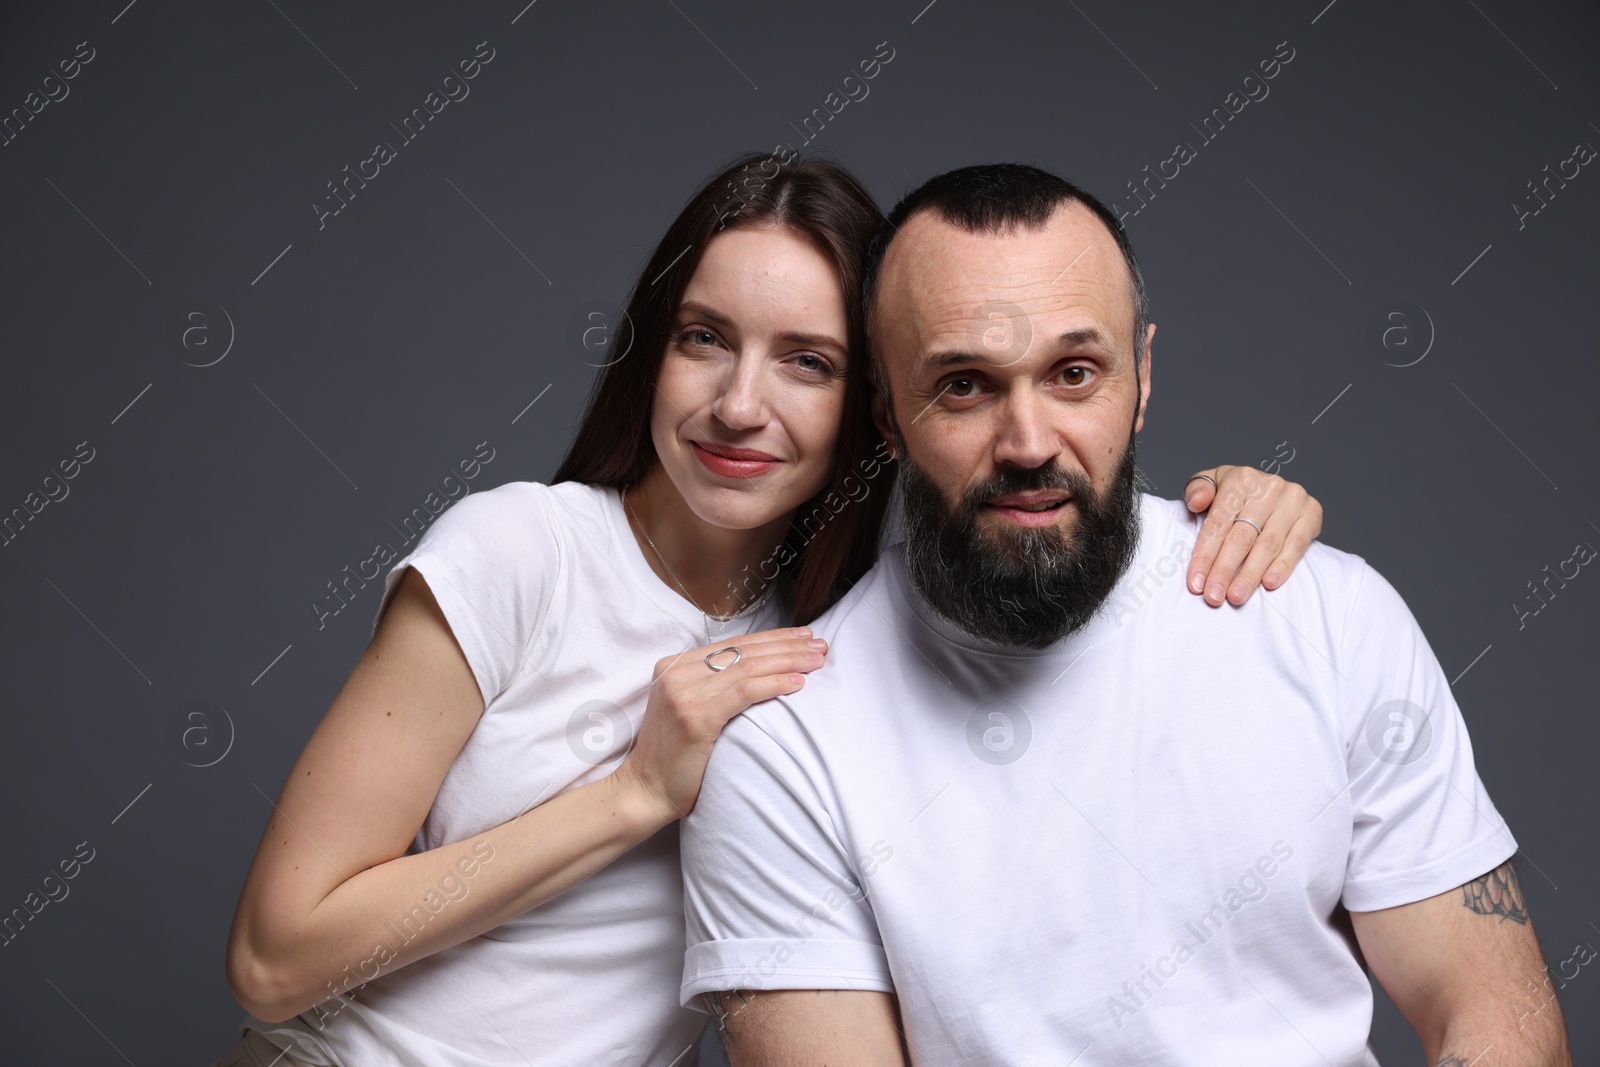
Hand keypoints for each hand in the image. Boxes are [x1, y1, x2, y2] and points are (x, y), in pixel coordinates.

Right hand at [612, 627, 827, 822]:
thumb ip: (711, 686)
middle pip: (742, 652)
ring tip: (816, 661)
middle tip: (819, 644)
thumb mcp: (688, 709)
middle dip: (786, 646)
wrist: (645, 790)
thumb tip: (759, 670)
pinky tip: (797, 684)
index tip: (802, 637)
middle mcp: (676, 673)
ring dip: (787, 662)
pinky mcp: (695, 717)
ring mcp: (683, 694)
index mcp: (673, 666)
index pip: (732, 645)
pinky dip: (774, 685)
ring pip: (747, 668)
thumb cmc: (674, 756)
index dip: (771, 639)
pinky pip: (744, 692)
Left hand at [1182, 465, 1322, 606]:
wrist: (1270, 486)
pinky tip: (1268, 584)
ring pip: (1268, 545)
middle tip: (1214, 597)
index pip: (1218, 522)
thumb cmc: (1235, 492)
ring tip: (1236, 597)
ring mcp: (1292, 500)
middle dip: (1225, 570)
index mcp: (1240, 479)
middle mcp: (1268, 488)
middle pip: (1242, 537)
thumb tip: (1197, 502)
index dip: (1205, 554)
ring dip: (1250, 575)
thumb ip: (1198, 489)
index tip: (1196, 583)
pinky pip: (1297, 545)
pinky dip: (1282, 566)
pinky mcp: (1311, 513)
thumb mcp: (1212, 482)